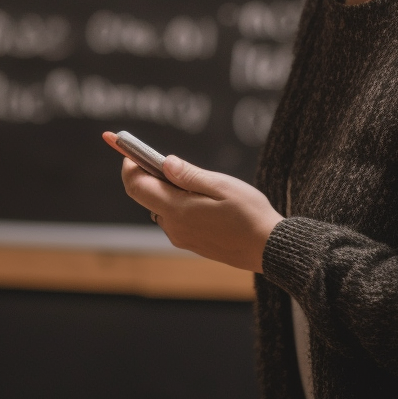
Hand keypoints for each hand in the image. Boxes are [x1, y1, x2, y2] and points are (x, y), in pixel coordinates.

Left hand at [120, 155, 281, 272]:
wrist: (270, 249)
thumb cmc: (250, 215)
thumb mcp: (221, 186)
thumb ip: (189, 175)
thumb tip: (164, 163)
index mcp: (177, 210)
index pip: (136, 186)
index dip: (129, 165)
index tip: (127, 149)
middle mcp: (173, 226)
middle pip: (145, 196)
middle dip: (147, 174)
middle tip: (161, 158)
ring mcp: (181, 237)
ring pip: (161, 207)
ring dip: (166, 190)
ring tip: (193, 180)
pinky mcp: (190, 243)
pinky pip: (174, 218)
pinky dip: (177, 204)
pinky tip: (201, 199)